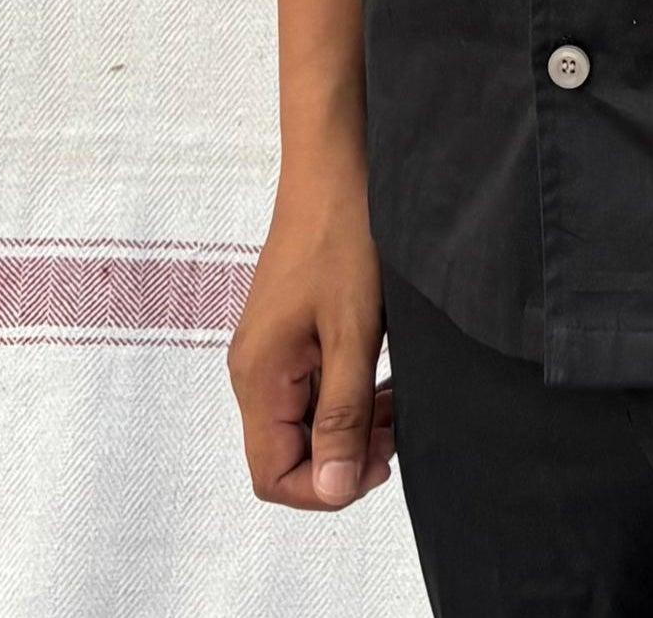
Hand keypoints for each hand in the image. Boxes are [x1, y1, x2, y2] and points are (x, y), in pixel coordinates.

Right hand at [227, 151, 394, 508]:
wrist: (336, 164)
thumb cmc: (343, 237)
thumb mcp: (354, 333)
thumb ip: (342, 413)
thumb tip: (333, 488)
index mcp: (258, 378)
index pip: (273, 475)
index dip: (325, 486)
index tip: (378, 462)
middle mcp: (255, 370)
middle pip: (288, 452)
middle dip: (343, 456)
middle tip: (396, 429)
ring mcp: (272, 350)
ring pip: (305, 421)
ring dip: (351, 426)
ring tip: (397, 404)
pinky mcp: (291, 331)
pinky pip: (314, 387)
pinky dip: (349, 395)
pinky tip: (384, 378)